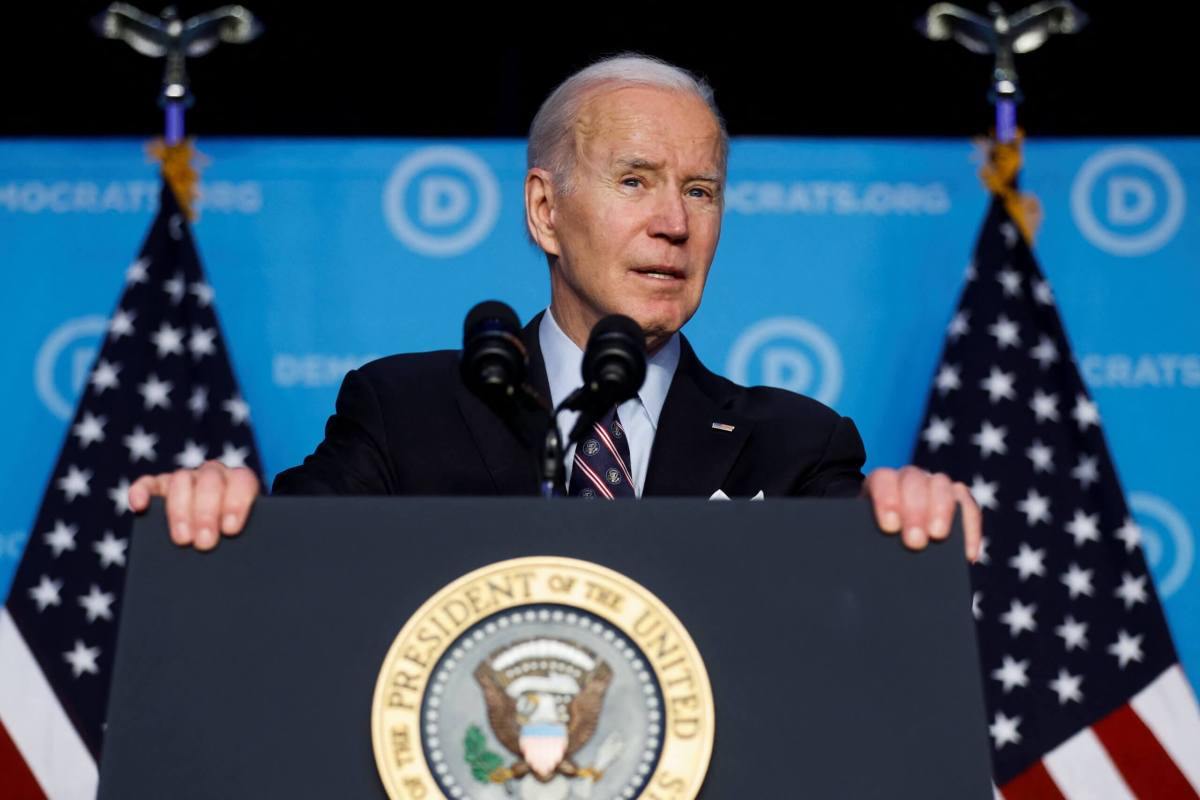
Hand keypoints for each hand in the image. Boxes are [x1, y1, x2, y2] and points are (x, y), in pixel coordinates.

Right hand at [128, 461, 260, 550]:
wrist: (218, 545)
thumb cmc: (235, 545)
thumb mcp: (246, 542)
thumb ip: (248, 542)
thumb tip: (248, 561)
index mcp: (240, 483)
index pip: (242, 481)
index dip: (236, 502)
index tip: (230, 529)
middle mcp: (213, 476)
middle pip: (210, 481)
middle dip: (207, 513)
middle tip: (205, 543)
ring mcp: (186, 479)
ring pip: (181, 480)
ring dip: (180, 510)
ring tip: (183, 540)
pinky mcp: (157, 487)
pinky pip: (148, 484)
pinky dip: (142, 491)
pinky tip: (139, 506)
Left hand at [862, 465, 981, 561]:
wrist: (888, 540)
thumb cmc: (871, 542)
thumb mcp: (861, 539)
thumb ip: (859, 546)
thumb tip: (856, 568)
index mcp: (879, 484)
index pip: (882, 479)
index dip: (886, 499)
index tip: (889, 527)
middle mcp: (907, 479)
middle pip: (913, 481)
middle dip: (914, 510)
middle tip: (914, 542)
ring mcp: (934, 486)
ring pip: (942, 485)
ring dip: (941, 510)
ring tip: (938, 538)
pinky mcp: (957, 501)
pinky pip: (968, 506)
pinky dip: (970, 528)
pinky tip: (967, 554)